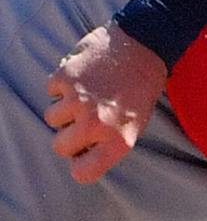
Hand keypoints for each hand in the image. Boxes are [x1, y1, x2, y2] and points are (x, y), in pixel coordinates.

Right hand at [45, 22, 168, 183]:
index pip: (83, 172)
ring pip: (52, 118)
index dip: (79, 165)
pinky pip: (51, 91)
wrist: (142, 48)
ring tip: (84, 97)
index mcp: (118, 140)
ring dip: (63, 109)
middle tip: (81, 123)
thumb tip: (82, 154)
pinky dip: (61, 86)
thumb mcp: (135, 125)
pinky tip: (82, 79)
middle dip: (67, 137)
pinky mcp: (65, 78)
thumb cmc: (140, 90)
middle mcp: (96, 124)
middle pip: (60, 146)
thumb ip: (109, 142)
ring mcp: (78, 101)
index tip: (81, 157)